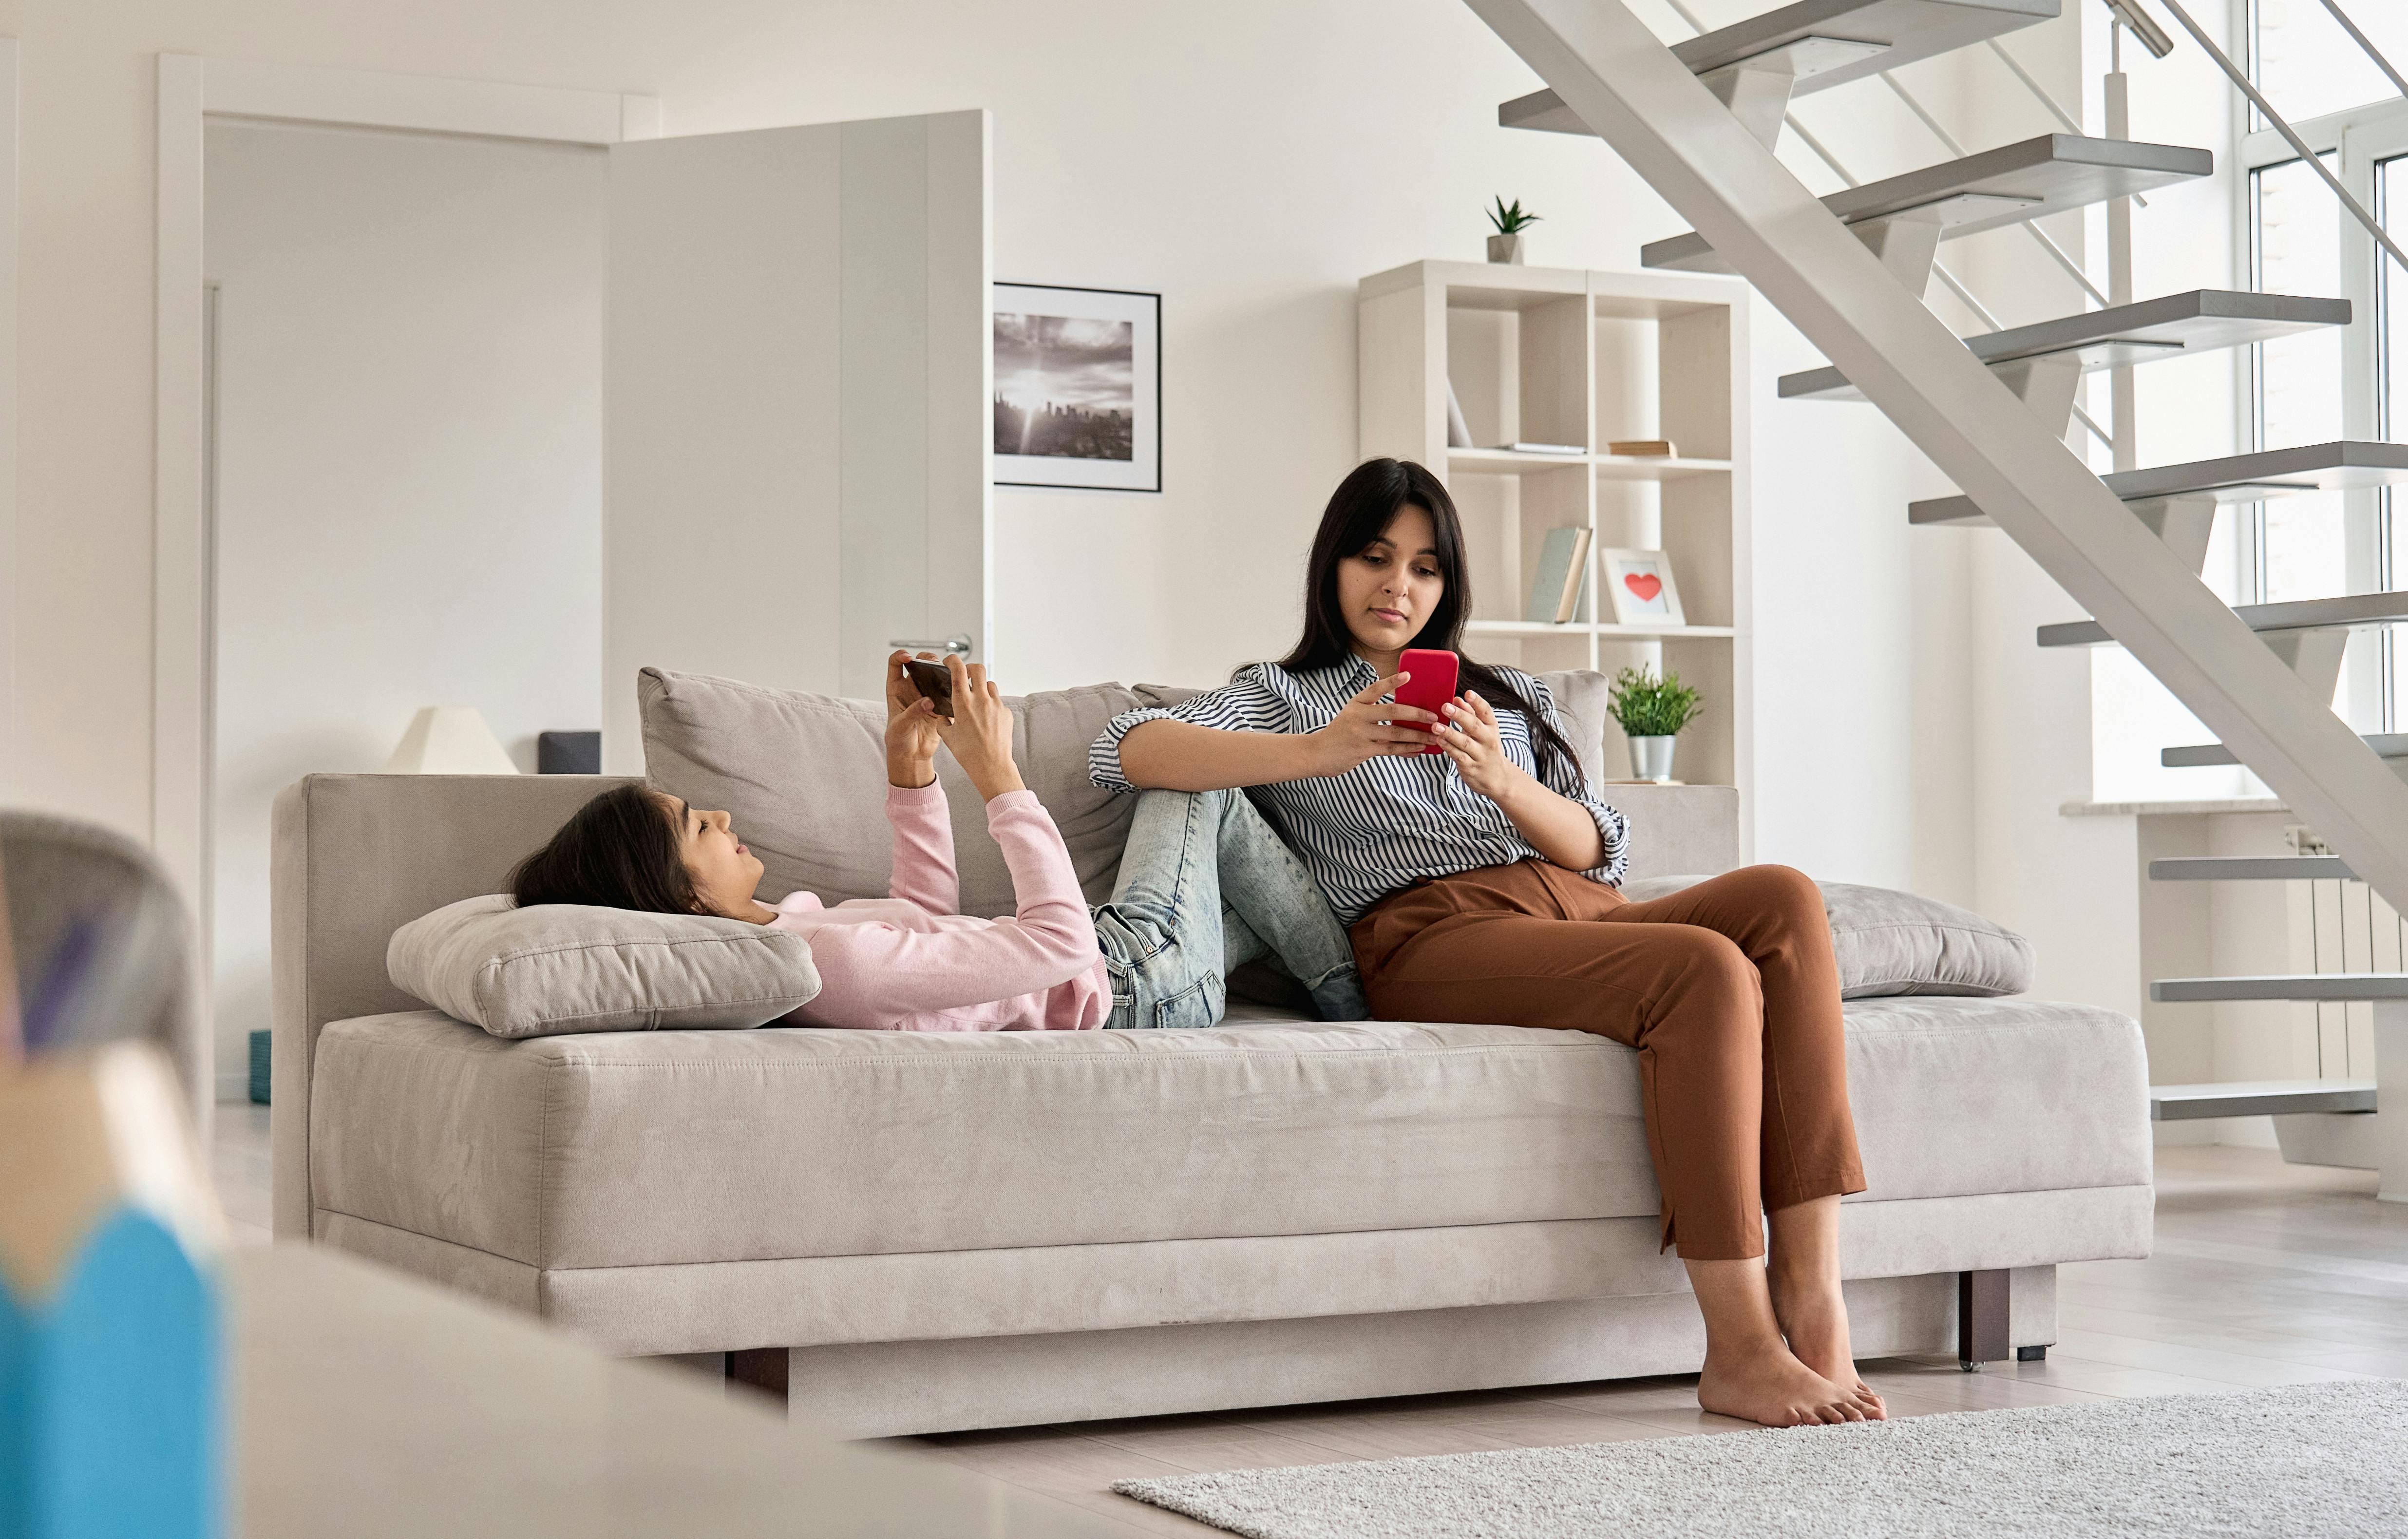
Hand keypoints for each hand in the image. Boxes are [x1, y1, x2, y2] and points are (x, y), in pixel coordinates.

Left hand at [884, 651, 942, 786]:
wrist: (913, 755)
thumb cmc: (899, 740)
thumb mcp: (900, 726)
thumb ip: (913, 712)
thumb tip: (928, 701)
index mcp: (897, 689)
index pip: (895, 664)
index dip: (900, 656)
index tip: (908, 657)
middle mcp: (912, 688)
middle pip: (921, 664)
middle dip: (928, 660)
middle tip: (935, 664)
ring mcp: (927, 695)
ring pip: (936, 675)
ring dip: (943, 672)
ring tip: (949, 675)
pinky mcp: (940, 705)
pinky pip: (948, 692)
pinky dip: (953, 689)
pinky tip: (957, 690)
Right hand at [930, 657, 1025, 800]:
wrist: (992, 766)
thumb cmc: (968, 753)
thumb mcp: (948, 737)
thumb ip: (943, 722)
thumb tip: (942, 717)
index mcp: (963, 703)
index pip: (958, 670)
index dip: (953, 660)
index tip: (949, 661)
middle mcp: (981, 700)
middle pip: (978, 669)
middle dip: (970, 668)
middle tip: (966, 675)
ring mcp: (996, 705)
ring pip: (990, 684)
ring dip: (981, 687)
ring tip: (976, 700)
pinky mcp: (1006, 713)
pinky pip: (998, 701)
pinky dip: (991, 704)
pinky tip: (986, 719)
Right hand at [1306, 672, 1442, 775]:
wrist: (1316, 753)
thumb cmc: (1339, 733)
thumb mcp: (1351, 715)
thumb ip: (1372, 712)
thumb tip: (1404, 712)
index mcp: (1356, 703)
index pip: (1375, 688)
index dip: (1392, 682)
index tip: (1408, 675)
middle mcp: (1358, 715)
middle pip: (1392, 710)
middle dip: (1416, 713)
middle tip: (1433, 716)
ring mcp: (1360, 733)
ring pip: (1395, 732)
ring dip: (1417, 735)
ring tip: (1434, 736)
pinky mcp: (1363, 750)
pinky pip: (1391, 749)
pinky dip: (1407, 749)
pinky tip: (1420, 749)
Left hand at [1435, 691, 1527, 804]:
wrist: (1498, 778)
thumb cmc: (1486, 749)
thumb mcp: (1483, 731)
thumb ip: (1471, 714)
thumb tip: (1457, 699)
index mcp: (1491, 727)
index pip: (1486, 712)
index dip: (1478, 702)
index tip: (1468, 693)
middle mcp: (1488, 740)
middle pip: (1475, 726)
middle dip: (1460, 716)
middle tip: (1445, 707)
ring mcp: (1480, 755)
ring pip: (1465, 742)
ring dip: (1450, 733)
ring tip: (1436, 726)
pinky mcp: (1471, 767)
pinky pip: (1458, 756)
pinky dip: (1448, 748)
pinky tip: (1439, 740)